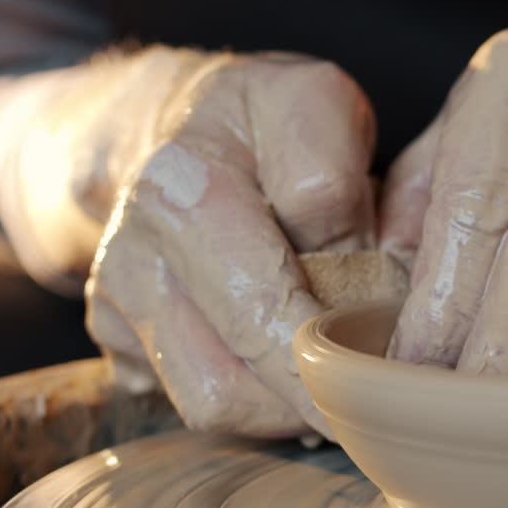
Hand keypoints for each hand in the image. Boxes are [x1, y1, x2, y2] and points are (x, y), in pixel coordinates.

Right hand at [85, 53, 374, 434]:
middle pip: (230, 377)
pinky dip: (256, 400)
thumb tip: (353, 272)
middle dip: (311, 390)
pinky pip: (196, 404)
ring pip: (213, 404)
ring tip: (334, 363)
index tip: (392, 350)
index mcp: (180, 185)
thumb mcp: (315, 103)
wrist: (169, 125)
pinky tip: (289, 358)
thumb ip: (336, 178)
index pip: (267, 301)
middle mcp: (131, 253)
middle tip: (372, 382)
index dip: (339, 337)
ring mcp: (115, 308)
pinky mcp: (118, 347)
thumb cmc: (261, 121)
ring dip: (285, 404)